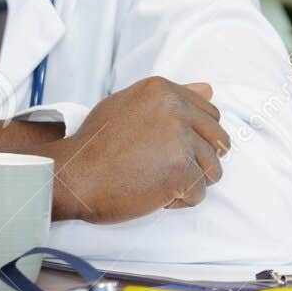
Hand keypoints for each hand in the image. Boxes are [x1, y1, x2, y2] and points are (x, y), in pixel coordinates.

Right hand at [42, 78, 229, 222]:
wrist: (73, 176)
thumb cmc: (95, 145)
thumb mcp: (126, 107)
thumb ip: (169, 98)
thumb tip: (209, 90)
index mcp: (162, 90)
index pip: (210, 114)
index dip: (192, 137)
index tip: (162, 146)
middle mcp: (174, 109)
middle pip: (218, 141)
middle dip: (195, 160)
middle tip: (156, 164)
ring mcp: (179, 140)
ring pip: (213, 170)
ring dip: (187, 181)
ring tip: (153, 177)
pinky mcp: (181, 171)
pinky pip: (199, 194)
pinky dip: (177, 200)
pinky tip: (150, 191)